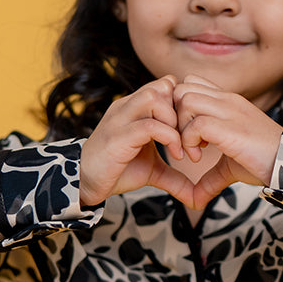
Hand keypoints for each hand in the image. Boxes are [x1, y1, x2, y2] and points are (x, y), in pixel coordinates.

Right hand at [78, 77, 201, 207]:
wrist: (85, 182)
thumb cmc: (117, 170)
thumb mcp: (153, 171)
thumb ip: (176, 176)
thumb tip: (197, 197)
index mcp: (136, 108)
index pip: (166, 85)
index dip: (184, 104)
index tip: (194, 131)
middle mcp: (128, 107)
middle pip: (163, 85)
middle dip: (183, 110)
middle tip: (192, 137)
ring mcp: (121, 119)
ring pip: (155, 97)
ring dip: (175, 120)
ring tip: (182, 145)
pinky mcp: (118, 136)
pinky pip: (149, 125)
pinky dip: (169, 138)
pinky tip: (176, 155)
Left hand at [171, 76, 282, 210]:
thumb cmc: (263, 163)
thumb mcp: (230, 165)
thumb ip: (210, 177)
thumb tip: (195, 200)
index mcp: (228, 101)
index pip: (191, 83)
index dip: (179, 107)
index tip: (186, 133)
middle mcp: (227, 100)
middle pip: (182, 89)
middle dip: (174, 116)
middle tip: (184, 142)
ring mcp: (230, 111)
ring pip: (186, 101)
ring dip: (181, 127)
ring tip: (192, 150)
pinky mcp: (231, 128)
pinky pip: (197, 124)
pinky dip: (189, 141)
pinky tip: (198, 156)